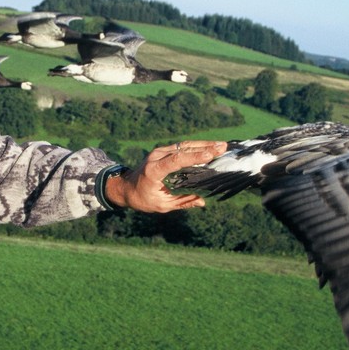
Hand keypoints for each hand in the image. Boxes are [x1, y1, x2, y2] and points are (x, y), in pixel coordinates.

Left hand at [106, 140, 226, 212]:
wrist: (125, 187)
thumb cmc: (142, 199)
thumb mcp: (161, 205)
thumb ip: (182, 202)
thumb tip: (202, 202)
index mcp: (154, 170)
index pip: (177, 160)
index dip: (194, 156)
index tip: (211, 154)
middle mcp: (156, 157)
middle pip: (183, 149)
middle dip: (205, 147)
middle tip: (223, 147)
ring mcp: (159, 151)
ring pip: (184, 145)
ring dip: (203, 144)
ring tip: (221, 145)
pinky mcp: (163, 151)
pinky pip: (181, 147)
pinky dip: (196, 146)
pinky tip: (209, 147)